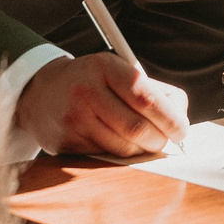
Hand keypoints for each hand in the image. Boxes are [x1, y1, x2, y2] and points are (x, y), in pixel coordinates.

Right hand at [19, 54, 187, 157]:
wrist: (42, 93)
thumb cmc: (91, 81)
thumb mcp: (117, 70)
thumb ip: (151, 88)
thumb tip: (180, 113)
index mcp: (104, 67)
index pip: (145, 97)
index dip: (170, 117)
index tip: (182, 129)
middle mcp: (86, 91)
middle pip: (137, 127)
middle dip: (160, 139)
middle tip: (168, 140)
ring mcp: (74, 119)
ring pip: (123, 147)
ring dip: (142, 150)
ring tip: (146, 142)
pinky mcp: (66, 143)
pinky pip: (106, 156)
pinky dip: (122, 155)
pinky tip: (121, 143)